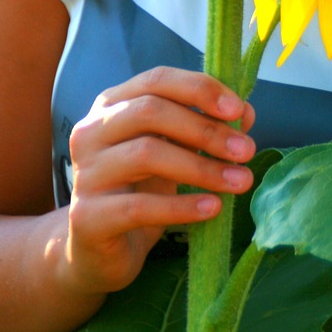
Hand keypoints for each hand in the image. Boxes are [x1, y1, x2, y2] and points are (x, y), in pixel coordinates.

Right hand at [63, 66, 256, 298]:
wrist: (98, 251)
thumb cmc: (140, 190)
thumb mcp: (174, 151)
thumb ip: (204, 127)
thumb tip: (245, 113)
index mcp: (112, 105)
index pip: (156, 80)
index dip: (199, 89)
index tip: (238, 109)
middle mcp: (91, 132)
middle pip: (150, 111)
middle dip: (206, 129)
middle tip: (247, 150)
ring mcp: (85, 173)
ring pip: (146, 154)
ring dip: (202, 167)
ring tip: (240, 181)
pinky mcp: (87, 217)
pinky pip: (139, 206)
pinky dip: (182, 206)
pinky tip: (213, 208)